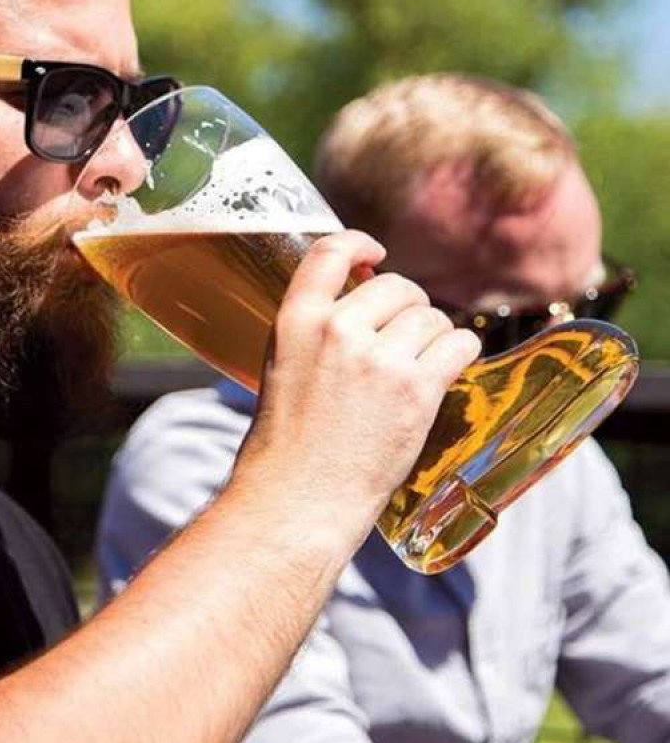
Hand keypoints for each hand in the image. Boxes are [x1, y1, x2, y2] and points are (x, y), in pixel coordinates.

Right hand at [236, 230, 480, 524]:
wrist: (297, 500)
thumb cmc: (285, 445)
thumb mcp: (282, 367)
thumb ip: (315, 331)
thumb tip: (362, 308)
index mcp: (296, 320)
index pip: (331, 251)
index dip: (360, 242)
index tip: (375, 253)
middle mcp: (337, 330)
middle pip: (396, 286)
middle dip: (408, 306)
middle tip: (405, 337)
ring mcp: (378, 359)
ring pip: (431, 316)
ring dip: (434, 335)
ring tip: (422, 364)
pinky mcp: (415, 390)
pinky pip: (459, 343)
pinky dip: (460, 351)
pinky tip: (449, 367)